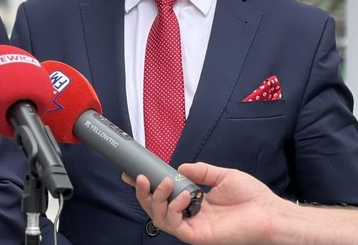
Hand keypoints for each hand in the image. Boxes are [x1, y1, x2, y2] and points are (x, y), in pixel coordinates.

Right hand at [127, 162, 281, 244]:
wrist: (271, 213)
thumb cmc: (252, 198)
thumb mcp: (222, 176)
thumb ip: (200, 171)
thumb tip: (179, 168)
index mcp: (193, 203)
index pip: (163, 196)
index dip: (146, 187)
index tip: (133, 173)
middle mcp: (190, 217)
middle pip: (154, 209)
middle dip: (143, 193)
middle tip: (141, 178)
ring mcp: (193, 228)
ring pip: (159, 218)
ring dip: (157, 199)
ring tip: (165, 183)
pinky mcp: (198, 236)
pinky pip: (175, 226)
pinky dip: (174, 209)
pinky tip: (184, 196)